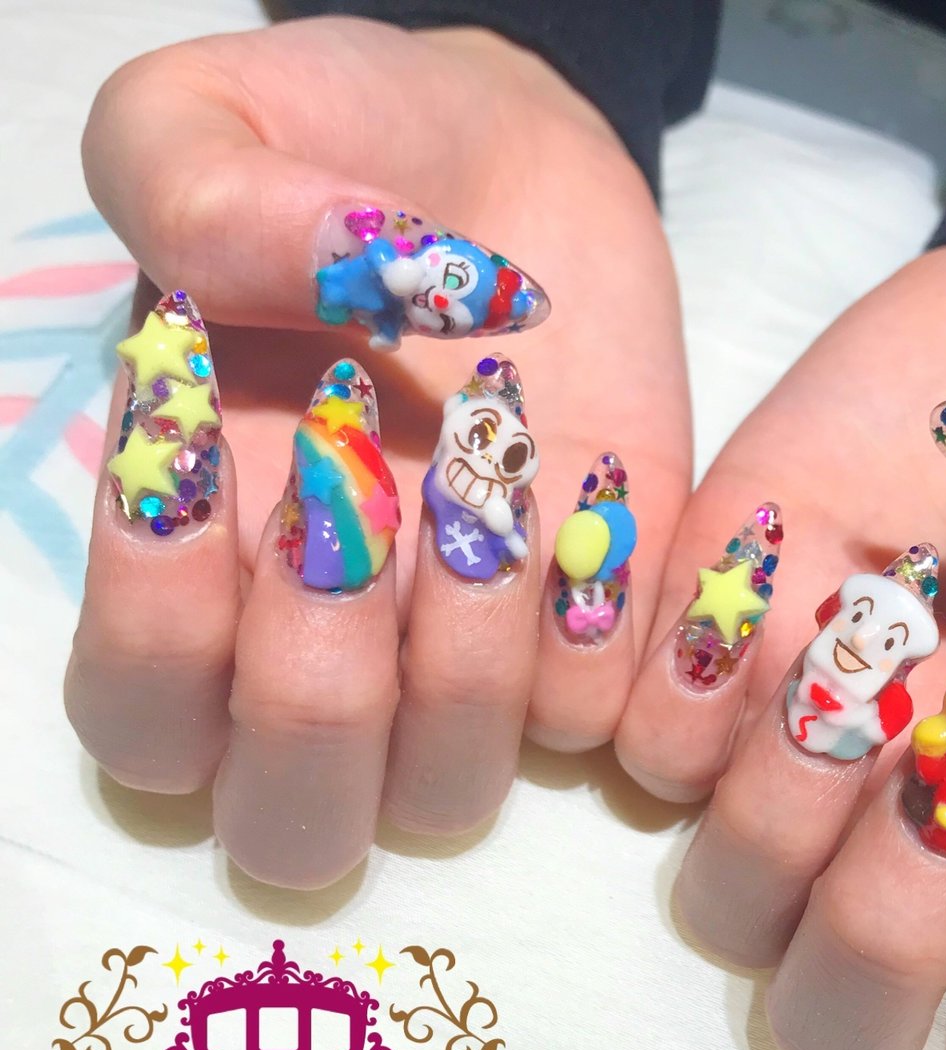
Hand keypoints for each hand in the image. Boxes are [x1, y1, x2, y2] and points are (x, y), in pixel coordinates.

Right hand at [63, 18, 690, 886]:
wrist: (515, 170)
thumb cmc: (341, 151)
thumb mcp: (216, 121)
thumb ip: (192, 199)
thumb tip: (268, 304)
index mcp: (194, 563)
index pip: (140, 719)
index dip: (168, 624)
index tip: (229, 449)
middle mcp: (329, 649)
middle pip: (293, 823)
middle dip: (325, 688)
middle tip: (356, 506)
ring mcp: (468, 662)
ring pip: (451, 790)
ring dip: (472, 646)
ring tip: (489, 467)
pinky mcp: (594, 634)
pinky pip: (596, 714)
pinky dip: (597, 610)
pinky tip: (593, 475)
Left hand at [614, 227, 945, 1049]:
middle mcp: (931, 814)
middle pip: (854, 1011)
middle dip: (883, 930)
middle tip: (942, 765)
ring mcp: (803, 750)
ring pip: (731, 903)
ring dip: (774, 805)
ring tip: (839, 658)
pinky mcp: (705, 659)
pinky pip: (646, 754)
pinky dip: (678, 691)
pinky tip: (749, 583)